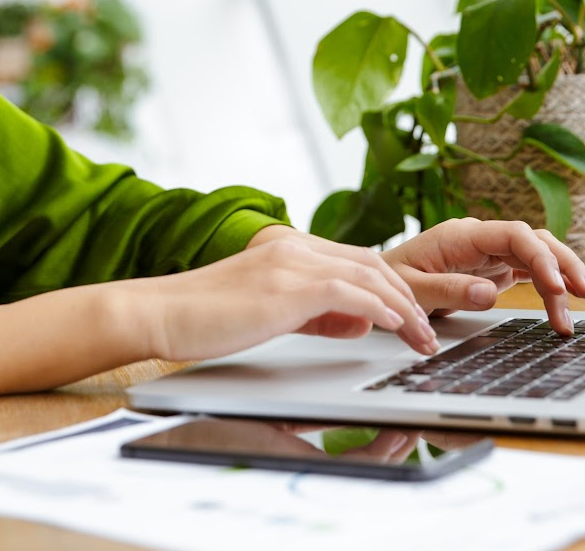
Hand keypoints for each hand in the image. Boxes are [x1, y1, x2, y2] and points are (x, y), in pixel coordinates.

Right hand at [136, 232, 439, 361]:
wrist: (158, 313)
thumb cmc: (204, 318)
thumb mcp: (270, 314)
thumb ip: (316, 314)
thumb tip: (360, 322)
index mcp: (287, 247)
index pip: (355, 261)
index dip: (390, 289)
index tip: (411, 318)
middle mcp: (292, 246)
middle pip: (370, 264)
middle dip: (406, 298)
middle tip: (426, 332)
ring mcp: (288, 262)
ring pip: (366, 275)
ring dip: (401, 308)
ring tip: (420, 337)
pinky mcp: (284, 286)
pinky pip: (347, 292)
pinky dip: (378, 308)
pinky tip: (394, 327)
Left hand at [381, 218, 584, 334]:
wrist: (377, 281)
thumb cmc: (390, 280)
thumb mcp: (411, 289)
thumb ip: (448, 289)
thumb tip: (489, 294)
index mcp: (462, 235)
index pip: (514, 234)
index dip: (540, 256)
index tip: (557, 286)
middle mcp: (481, 239)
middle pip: (535, 240)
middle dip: (564, 264)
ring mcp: (489, 253)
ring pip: (537, 255)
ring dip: (562, 277)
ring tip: (581, 307)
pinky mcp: (492, 269)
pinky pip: (528, 272)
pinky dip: (548, 288)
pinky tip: (562, 306)